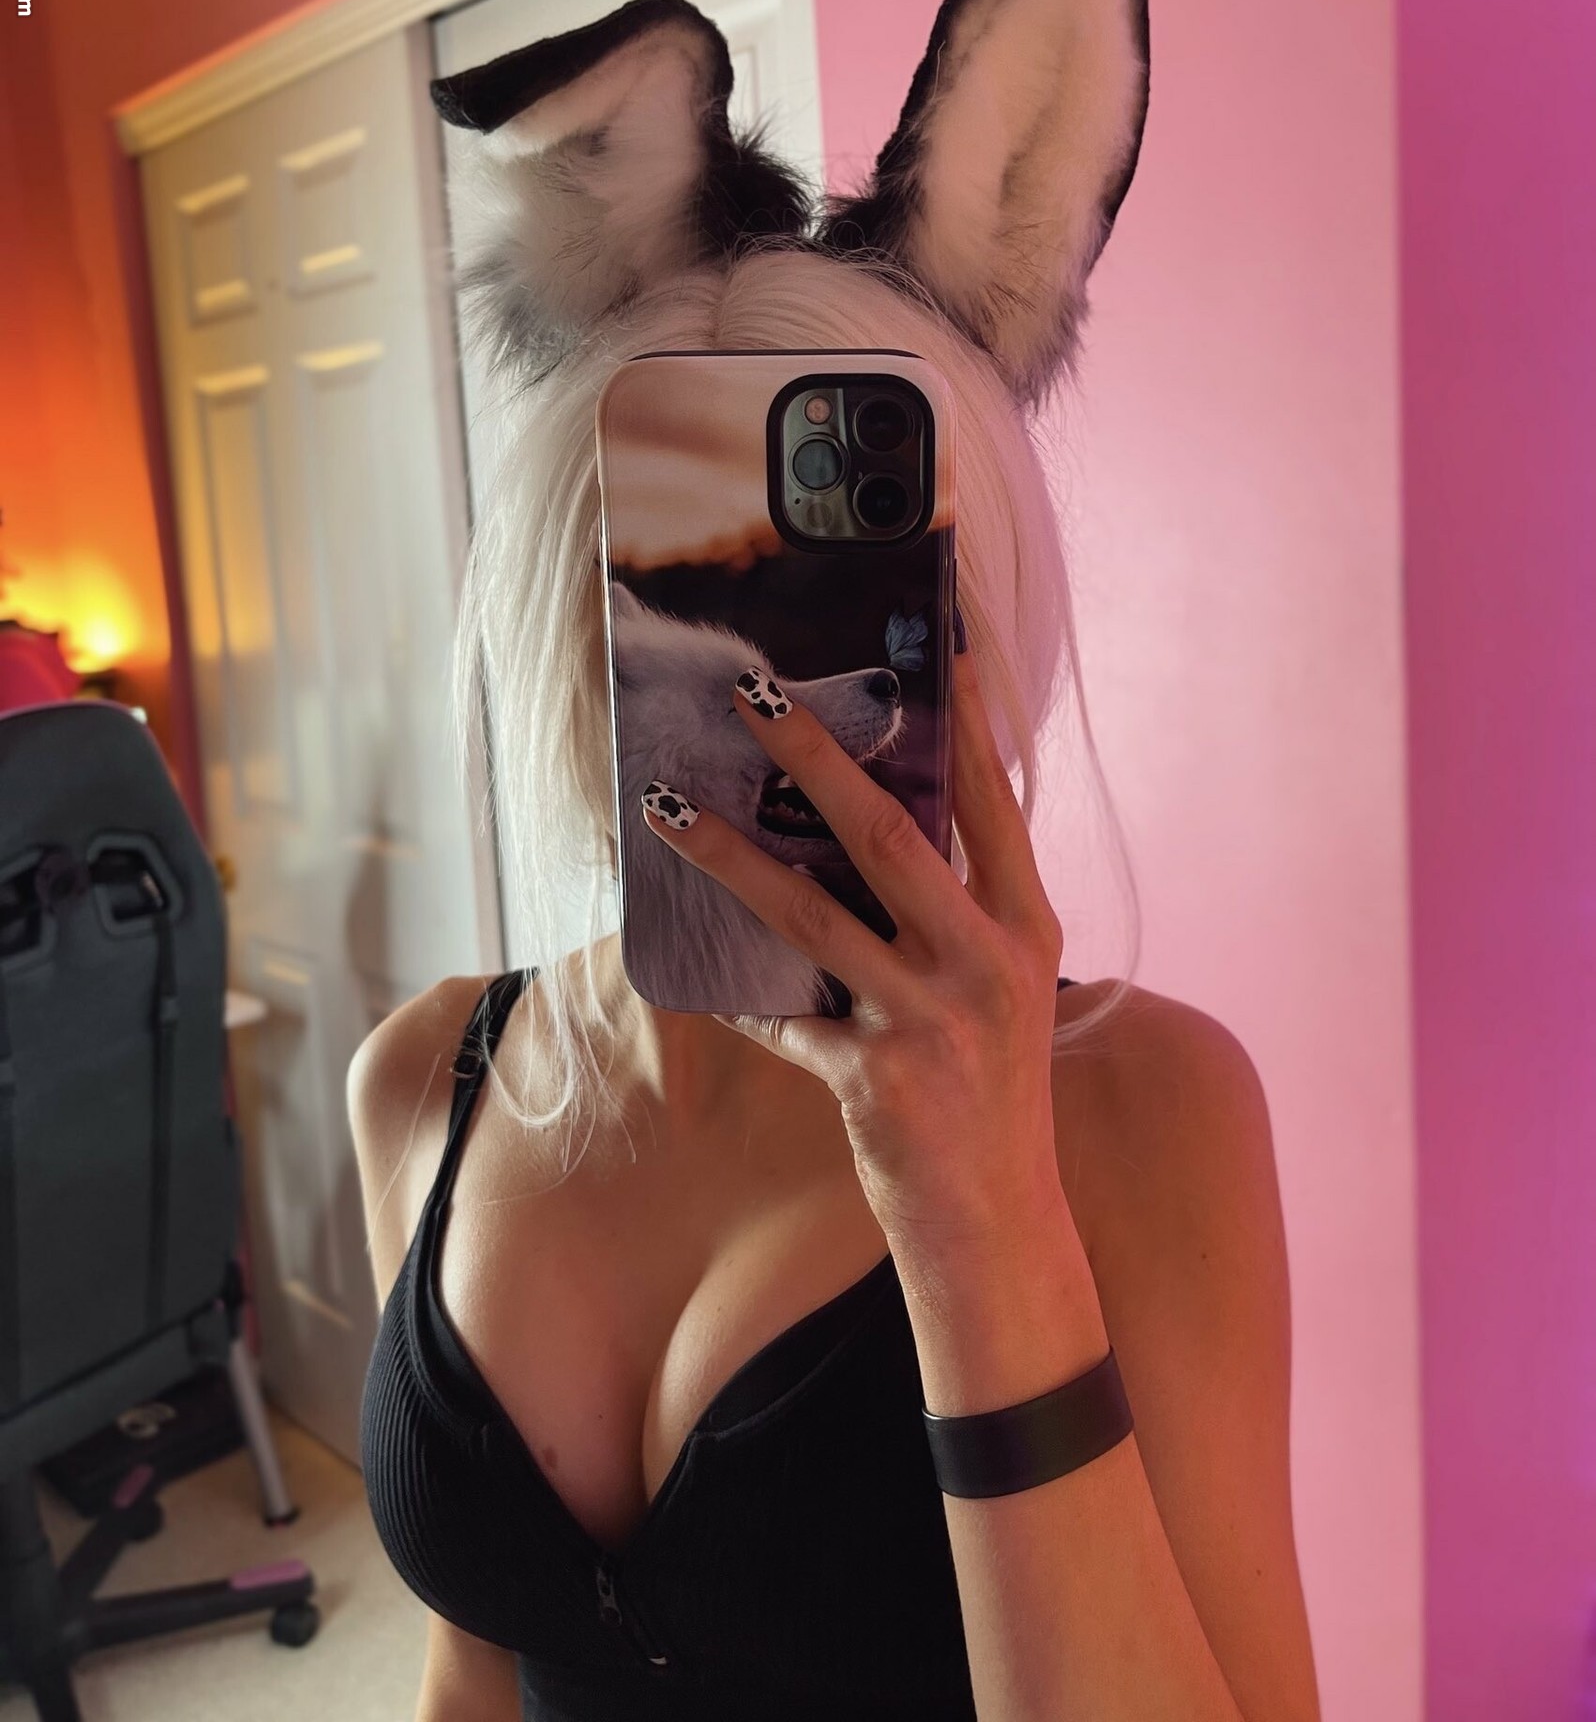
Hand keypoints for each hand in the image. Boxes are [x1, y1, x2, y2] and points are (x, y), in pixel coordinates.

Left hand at [639, 647, 1071, 1259]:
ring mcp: (927, 1021)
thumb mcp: (1000, 992)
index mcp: (1024, 931)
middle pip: (886, 833)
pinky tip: (684, 969)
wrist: (999, 1228)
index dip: (962, 720)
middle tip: (751, 694)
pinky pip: (780, 1017)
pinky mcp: (872, 1079)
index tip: (940, 644)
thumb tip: (867, 828)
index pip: (992, 800)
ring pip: (808, 913)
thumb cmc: (994, 1095)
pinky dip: (732, 993)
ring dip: (727, 857)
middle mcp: (983, 963)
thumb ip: (955, 914)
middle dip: (812, 754)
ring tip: (666, 811)